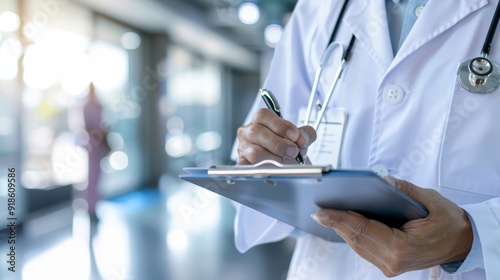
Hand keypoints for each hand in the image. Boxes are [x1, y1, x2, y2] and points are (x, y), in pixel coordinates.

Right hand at [237, 108, 315, 164]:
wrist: (283, 160)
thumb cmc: (286, 144)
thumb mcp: (298, 136)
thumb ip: (305, 133)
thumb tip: (303, 138)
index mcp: (260, 120)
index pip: (264, 116)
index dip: (280, 125)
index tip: (295, 135)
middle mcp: (248, 131)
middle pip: (257, 132)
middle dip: (278, 144)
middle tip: (293, 151)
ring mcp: (243, 147)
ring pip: (254, 152)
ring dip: (274, 159)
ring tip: (285, 161)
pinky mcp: (242, 163)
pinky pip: (249, 168)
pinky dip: (263, 170)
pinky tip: (274, 170)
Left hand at [311, 177, 472, 276]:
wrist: (461, 243)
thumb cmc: (448, 222)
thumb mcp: (430, 200)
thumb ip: (403, 190)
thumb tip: (380, 180)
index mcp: (401, 247)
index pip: (362, 230)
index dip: (339, 219)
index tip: (321, 211)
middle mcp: (392, 261)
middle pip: (355, 239)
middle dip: (335, 223)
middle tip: (318, 210)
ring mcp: (389, 265)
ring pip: (356, 245)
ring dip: (341, 229)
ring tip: (325, 213)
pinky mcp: (387, 263)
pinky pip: (363, 247)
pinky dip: (352, 234)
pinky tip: (343, 221)